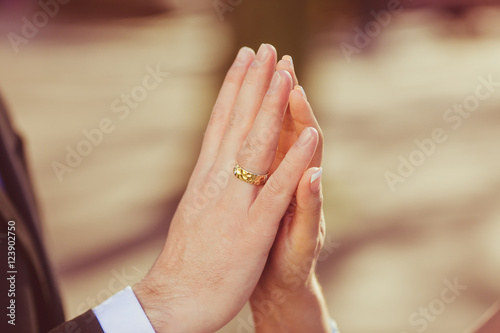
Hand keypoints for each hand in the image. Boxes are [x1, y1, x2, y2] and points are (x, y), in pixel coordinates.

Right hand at [133, 44, 319, 332]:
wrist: (174, 299)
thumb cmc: (187, 256)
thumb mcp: (195, 208)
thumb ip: (208, 181)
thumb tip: (214, 157)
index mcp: (204, 177)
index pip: (220, 123)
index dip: (233, 88)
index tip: (243, 59)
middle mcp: (216, 181)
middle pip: (236, 124)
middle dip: (253, 83)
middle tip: (265, 47)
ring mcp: (234, 203)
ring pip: (255, 146)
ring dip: (272, 107)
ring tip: (286, 71)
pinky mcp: (251, 229)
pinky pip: (276, 190)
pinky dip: (293, 160)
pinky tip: (308, 135)